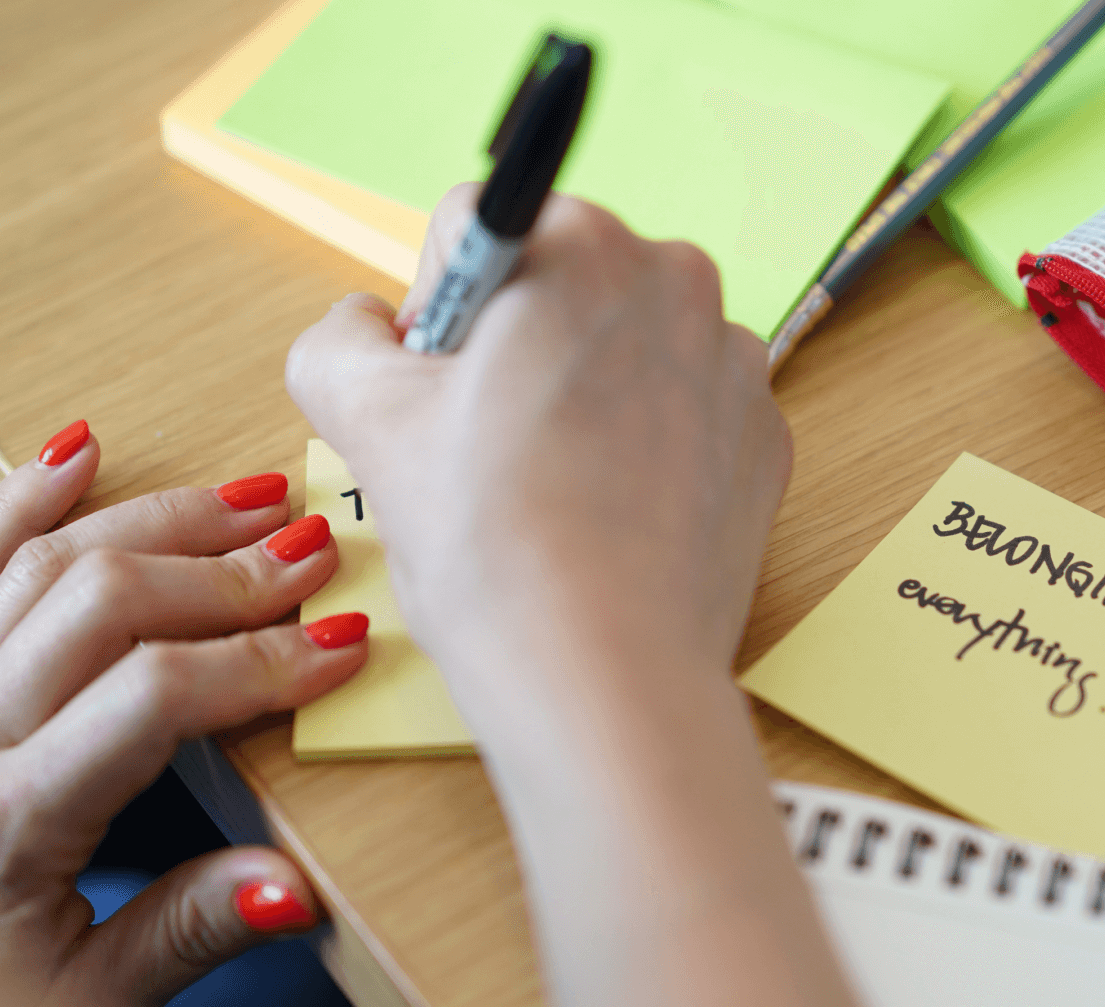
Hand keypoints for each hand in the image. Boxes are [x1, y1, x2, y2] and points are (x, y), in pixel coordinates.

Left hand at [0, 425, 368, 1006]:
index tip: (342, 645)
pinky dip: (16, 504)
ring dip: (151, 520)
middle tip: (314, 549)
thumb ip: (190, 935)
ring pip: (37, 568)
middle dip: (222, 570)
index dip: (260, 661)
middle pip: (99, 604)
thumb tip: (294, 886)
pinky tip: (75, 454)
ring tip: (246, 498)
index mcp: (3, 825)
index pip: (151, 698)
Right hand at [283, 185, 790, 709]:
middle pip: (557, 292)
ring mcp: (735, 365)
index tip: (439, 395)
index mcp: (579, 242)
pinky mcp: (765, 443)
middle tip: (488, 454)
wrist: (606, 676)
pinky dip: (642, 455)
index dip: (433, 319)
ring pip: (621, 355)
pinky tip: (609, 519)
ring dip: (580, 403)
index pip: (472, 234)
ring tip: (550, 496)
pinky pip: (681, 419)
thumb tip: (364, 327)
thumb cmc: (494, 545)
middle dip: (513, 356)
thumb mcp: (364, 420)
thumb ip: (339, 339)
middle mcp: (676, 279)